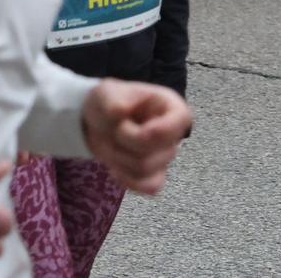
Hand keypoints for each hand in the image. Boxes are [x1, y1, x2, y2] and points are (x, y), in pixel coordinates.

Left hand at [81, 78, 192, 195]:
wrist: (100, 122)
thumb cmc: (111, 103)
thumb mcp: (107, 93)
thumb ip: (114, 100)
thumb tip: (121, 111)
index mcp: (172, 108)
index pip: (180, 123)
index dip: (151, 131)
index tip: (123, 126)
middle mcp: (174, 133)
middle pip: (155, 152)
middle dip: (123, 145)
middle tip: (111, 131)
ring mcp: (166, 156)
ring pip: (146, 170)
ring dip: (119, 160)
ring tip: (111, 145)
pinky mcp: (156, 174)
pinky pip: (150, 187)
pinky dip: (128, 180)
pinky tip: (116, 169)